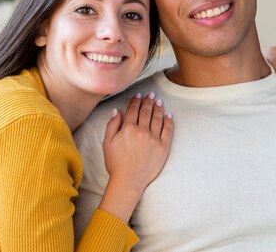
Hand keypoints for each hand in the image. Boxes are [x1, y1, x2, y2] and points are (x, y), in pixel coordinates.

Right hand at [98, 92, 172, 221]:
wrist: (128, 181)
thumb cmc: (116, 163)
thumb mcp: (107, 143)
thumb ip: (112, 125)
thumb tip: (116, 111)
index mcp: (128, 128)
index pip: (133, 110)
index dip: (136, 101)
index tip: (138, 95)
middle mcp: (142, 131)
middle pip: (146, 112)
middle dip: (148, 101)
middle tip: (151, 94)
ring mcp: (154, 139)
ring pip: (157, 118)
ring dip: (158, 108)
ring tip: (159, 101)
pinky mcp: (163, 147)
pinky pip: (168, 131)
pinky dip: (169, 122)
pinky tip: (168, 115)